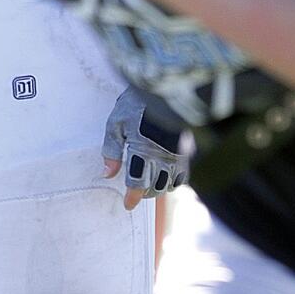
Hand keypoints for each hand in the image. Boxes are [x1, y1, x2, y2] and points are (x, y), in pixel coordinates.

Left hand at [101, 87, 189, 209]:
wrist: (166, 88)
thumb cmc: (137, 104)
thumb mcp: (116, 124)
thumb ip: (111, 151)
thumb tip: (107, 173)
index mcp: (141, 152)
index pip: (137, 184)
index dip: (133, 198)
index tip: (128, 205)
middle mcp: (162, 157)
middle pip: (154, 187)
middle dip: (144, 193)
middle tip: (136, 191)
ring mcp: (177, 155)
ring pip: (170, 184)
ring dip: (159, 187)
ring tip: (150, 183)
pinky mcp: (187, 150)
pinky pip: (183, 174)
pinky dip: (174, 179)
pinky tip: (166, 174)